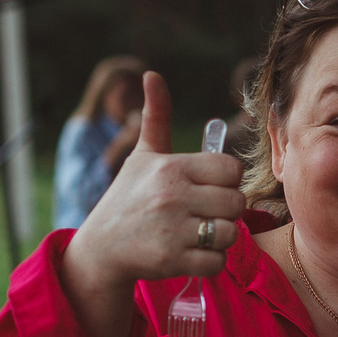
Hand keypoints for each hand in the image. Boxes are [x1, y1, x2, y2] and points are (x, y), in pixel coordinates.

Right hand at [61, 72, 245, 300]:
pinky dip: (210, 262)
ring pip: (230, 233)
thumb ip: (155, 117)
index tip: (208, 187)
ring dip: (220, 238)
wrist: (101, 248)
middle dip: (225, 211)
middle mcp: (172, 196)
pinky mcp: (172, 260)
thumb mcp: (141, 156)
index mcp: (171, 167)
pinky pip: (217, 262)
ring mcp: (172, 230)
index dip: (225, 181)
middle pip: (236, 202)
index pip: (231, 169)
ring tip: (199, 234)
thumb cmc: (128, 197)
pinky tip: (192, 253)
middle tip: (205, 213)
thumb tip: (152, 74)